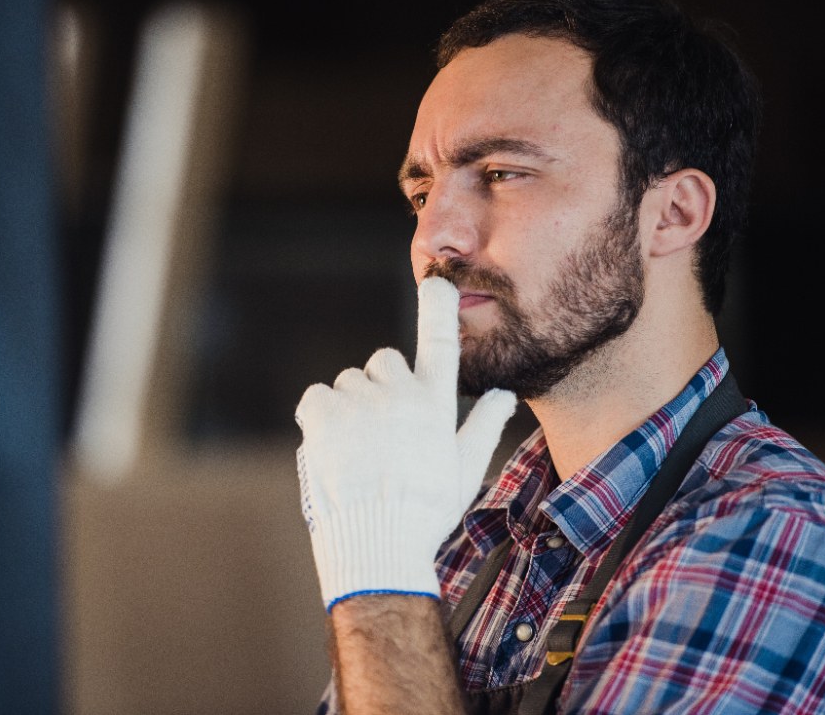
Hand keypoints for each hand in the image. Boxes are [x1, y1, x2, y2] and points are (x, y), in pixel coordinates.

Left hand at [295, 276, 517, 610]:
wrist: (378, 542)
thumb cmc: (426, 511)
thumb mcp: (465, 470)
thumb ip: (483, 425)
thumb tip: (507, 395)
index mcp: (434, 402)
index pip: (440, 342)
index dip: (438, 307)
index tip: (438, 283)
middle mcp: (397, 391)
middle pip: (384, 362)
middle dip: (381, 387)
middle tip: (381, 431)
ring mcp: (359, 398)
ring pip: (348, 383)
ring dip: (350, 406)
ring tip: (356, 451)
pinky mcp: (323, 410)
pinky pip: (318, 397)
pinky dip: (320, 417)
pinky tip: (330, 447)